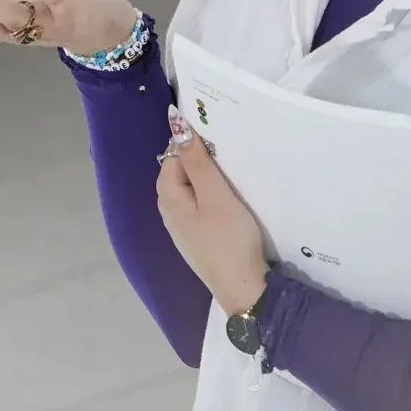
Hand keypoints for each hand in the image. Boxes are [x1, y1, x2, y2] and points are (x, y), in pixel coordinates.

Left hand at [156, 111, 269, 315]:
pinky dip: (214, 197)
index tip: (222, 140)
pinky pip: (201, 205)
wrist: (243, 287)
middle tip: (233, 158)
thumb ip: (196, 159)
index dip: (195, 143)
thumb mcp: (215, 194)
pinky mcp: (198, 236)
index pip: (174, 153)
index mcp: (167, 195)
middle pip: (182, 170)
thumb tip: (175, 123)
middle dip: (203, 160)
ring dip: (211, 179)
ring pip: (194, 189)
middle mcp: (168, 209)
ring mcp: (182, 226)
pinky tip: (232, 201)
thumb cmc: (229, 239)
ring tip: (236, 177)